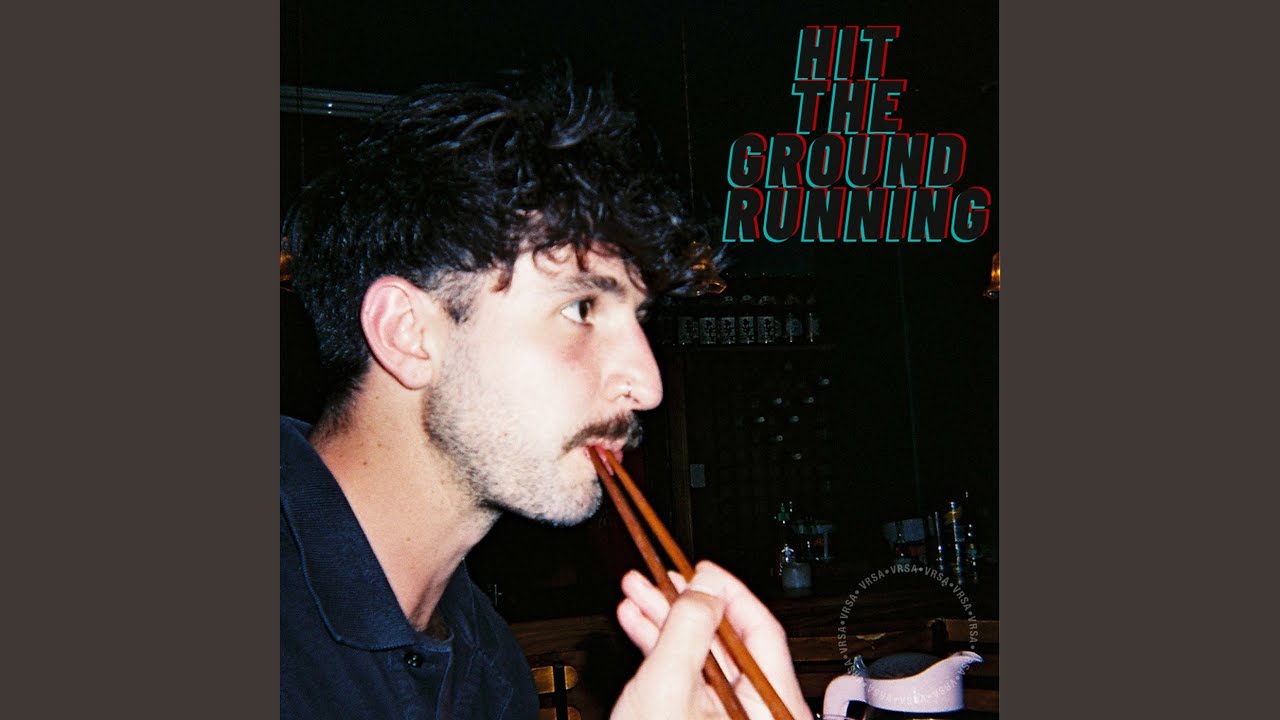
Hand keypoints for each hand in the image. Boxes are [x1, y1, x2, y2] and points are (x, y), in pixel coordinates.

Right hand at [610, 561, 809, 719]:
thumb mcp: (667, 685)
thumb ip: (688, 629)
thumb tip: (704, 589)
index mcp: (771, 709)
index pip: (762, 632)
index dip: (727, 592)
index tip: (700, 568)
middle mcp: (758, 716)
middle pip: (729, 644)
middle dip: (685, 605)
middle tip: (657, 578)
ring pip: (703, 659)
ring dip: (666, 623)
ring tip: (635, 595)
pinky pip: (688, 681)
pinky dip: (662, 652)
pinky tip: (637, 626)